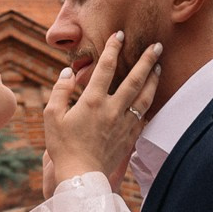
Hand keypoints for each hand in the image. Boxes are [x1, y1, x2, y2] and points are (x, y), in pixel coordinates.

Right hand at [40, 31, 159, 184]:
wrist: (81, 176)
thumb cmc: (63, 146)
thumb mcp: (52, 116)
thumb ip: (60, 90)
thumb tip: (68, 71)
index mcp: (92, 101)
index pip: (105, 68)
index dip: (112, 49)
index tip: (119, 35)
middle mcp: (112, 109)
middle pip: (134, 79)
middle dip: (147, 60)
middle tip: (157, 46)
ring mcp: (124, 123)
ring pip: (144, 97)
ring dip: (153, 80)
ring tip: (159, 67)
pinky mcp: (129, 137)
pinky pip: (143, 117)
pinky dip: (149, 104)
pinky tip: (151, 98)